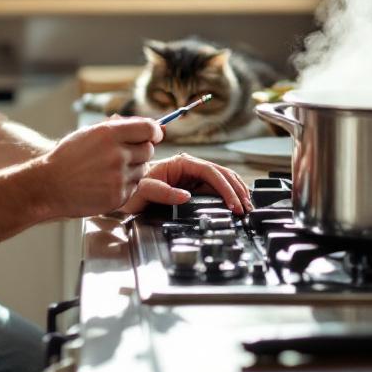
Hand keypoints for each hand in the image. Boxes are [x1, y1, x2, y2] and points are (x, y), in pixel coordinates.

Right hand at [36, 116, 162, 217]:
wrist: (49, 185)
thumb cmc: (67, 158)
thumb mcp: (88, 133)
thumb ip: (117, 127)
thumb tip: (149, 126)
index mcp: (109, 134)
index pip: (148, 129)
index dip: (154, 132)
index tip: (154, 135)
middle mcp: (117, 154)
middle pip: (149, 150)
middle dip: (140, 151)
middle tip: (122, 156)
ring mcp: (119, 177)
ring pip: (143, 170)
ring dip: (132, 170)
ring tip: (109, 171)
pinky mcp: (118, 196)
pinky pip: (134, 187)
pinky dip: (124, 186)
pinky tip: (105, 183)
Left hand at [119, 153, 251, 215]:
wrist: (125, 194)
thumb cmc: (133, 190)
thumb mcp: (143, 190)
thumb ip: (163, 192)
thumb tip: (186, 196)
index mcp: (181, 163)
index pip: (210, 172)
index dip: (225, 187)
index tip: (233, 203)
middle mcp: (190, 168)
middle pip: (222, 174)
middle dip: (236, 190)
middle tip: (246, 208)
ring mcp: (193, 177)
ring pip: (222, 180)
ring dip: (236, 192)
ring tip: (247, 207)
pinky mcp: (194, 187)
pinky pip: (216, 189)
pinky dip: (229, 196)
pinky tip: (236, 204)